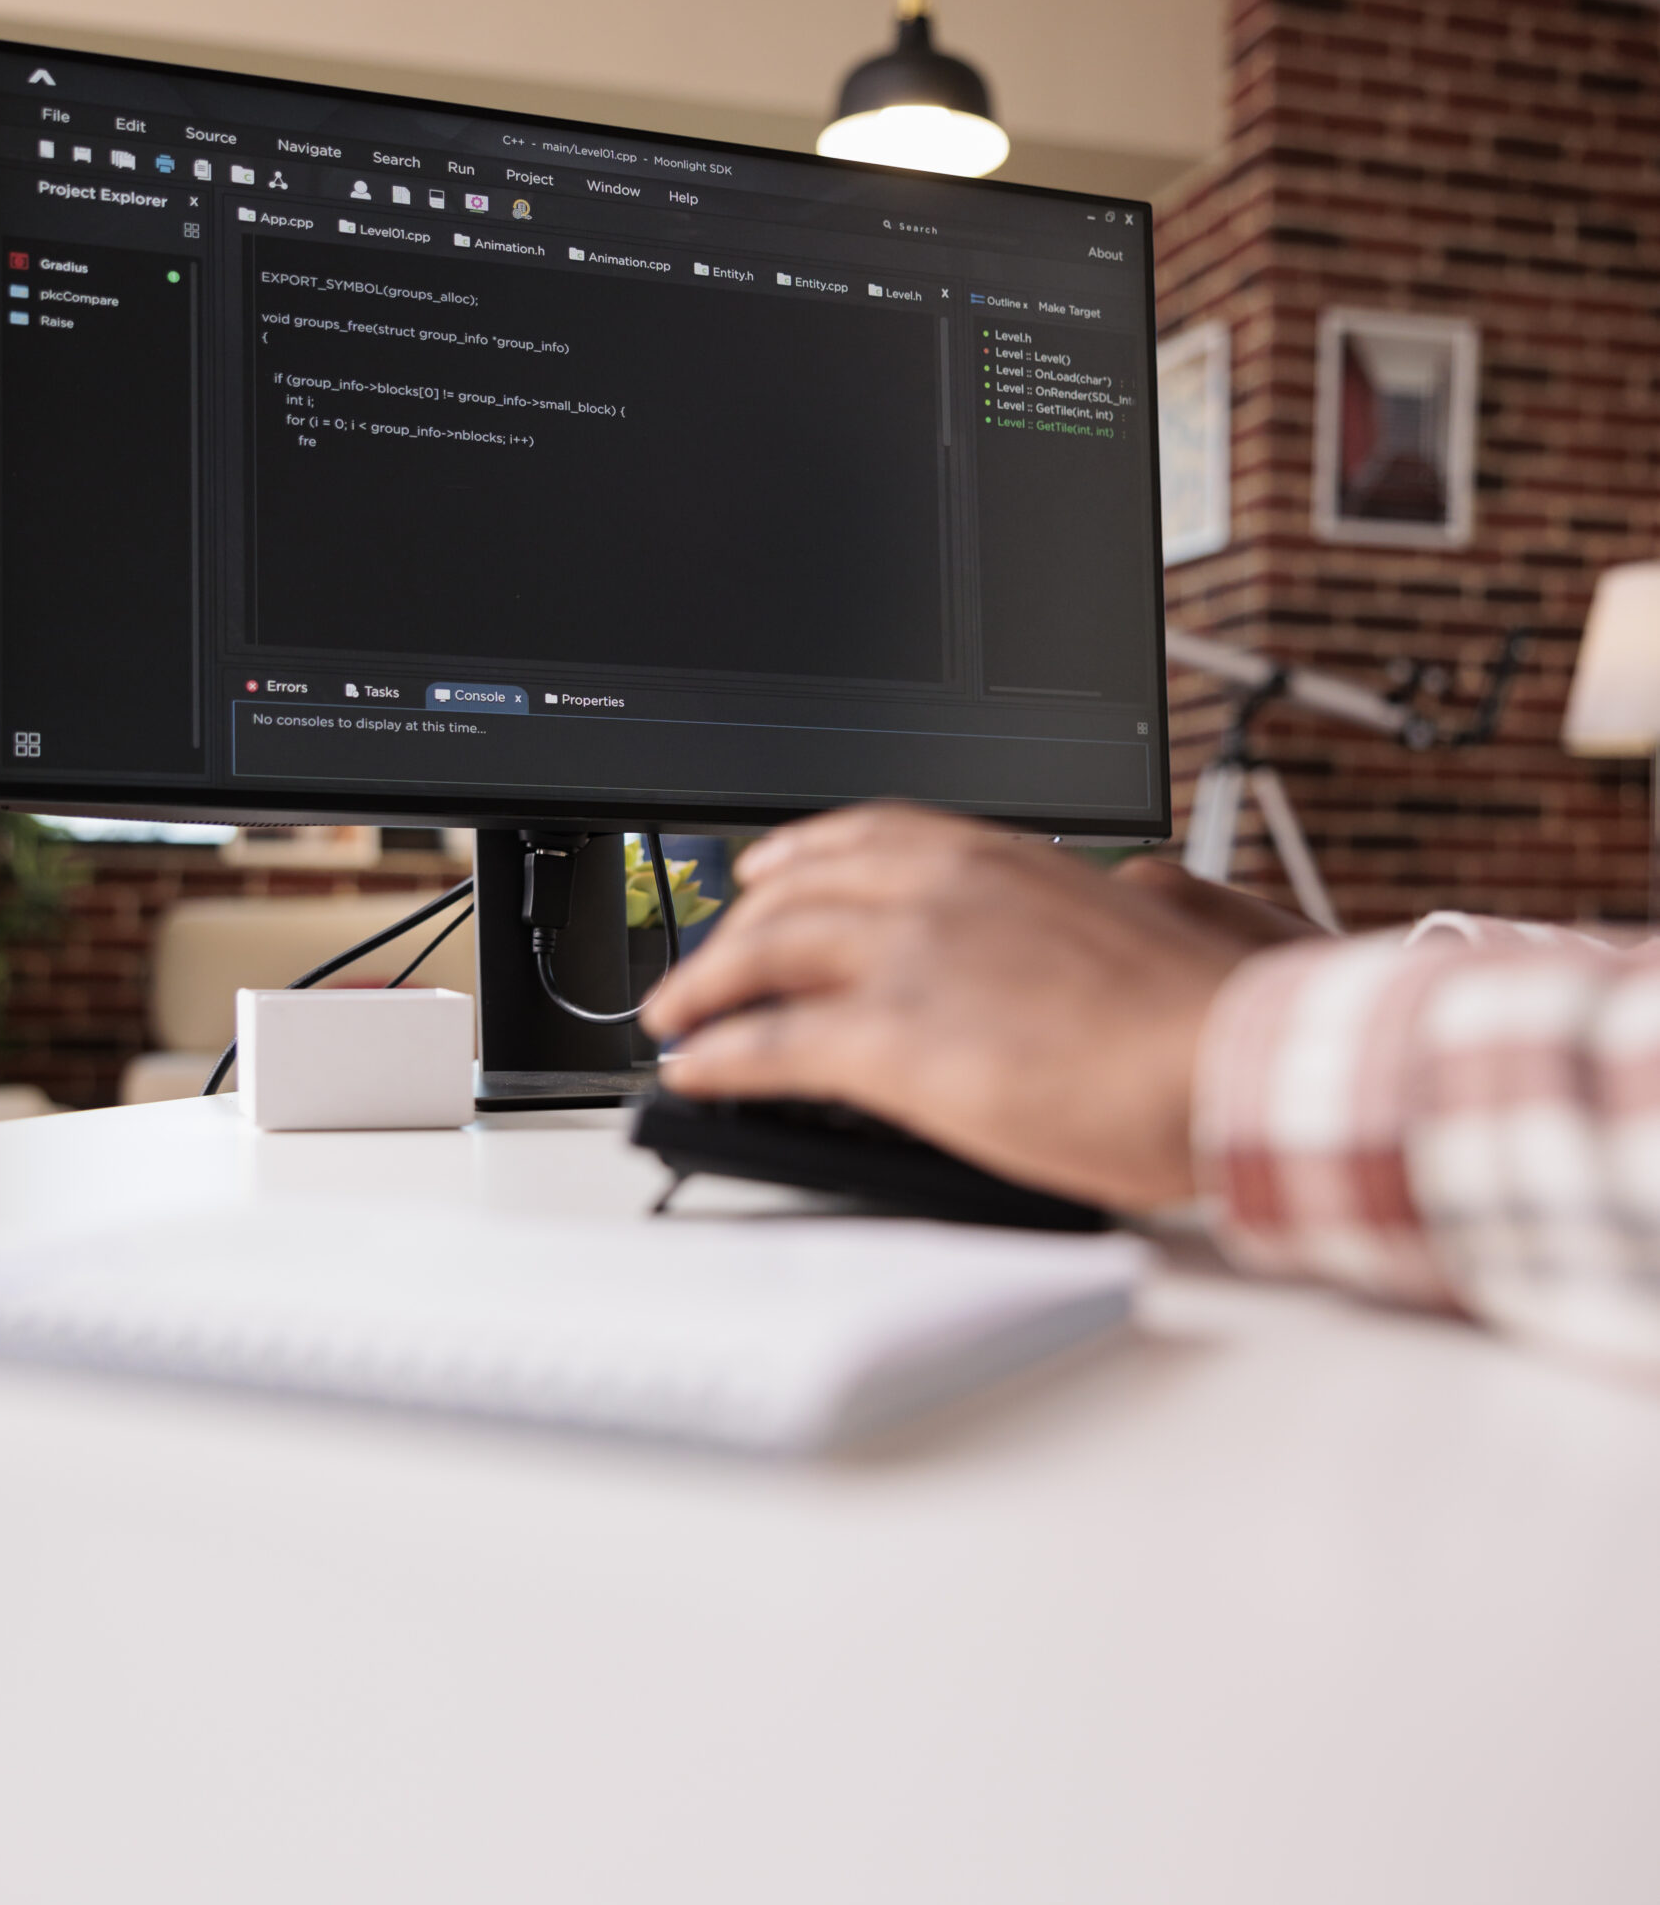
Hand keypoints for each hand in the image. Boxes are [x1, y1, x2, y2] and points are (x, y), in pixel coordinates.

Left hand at [643, 805, 1313, 1212]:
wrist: (1230, 1059)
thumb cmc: (1208, 1014)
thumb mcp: (1134, 923)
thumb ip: (1069, 915)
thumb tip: (1064, 931)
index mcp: (1003, 858)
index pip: (871, 833)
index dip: (803, 854)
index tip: (768, 869)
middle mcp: (944, 890)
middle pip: (799, 892)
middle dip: (737, 929)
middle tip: (705, 960)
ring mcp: (912, 960)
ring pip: (767, 956)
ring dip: (707, 987)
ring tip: (675, 1018)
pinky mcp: (894, 1040)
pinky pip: (770, 1043)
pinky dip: (719, 1056)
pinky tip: (696, 1071)